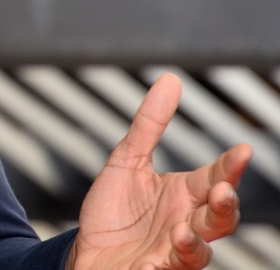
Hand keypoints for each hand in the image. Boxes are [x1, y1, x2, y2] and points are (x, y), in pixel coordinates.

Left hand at [67, 73, 251, 269]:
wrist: (87, 251)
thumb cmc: (113, 210)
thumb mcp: (126, 160)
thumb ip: (150, 124)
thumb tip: (171, 79)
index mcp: (183, 194)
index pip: (216, 177)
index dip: (231, 166)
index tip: (243, 150)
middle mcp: (186, 223)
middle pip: (219, 217)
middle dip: (226, 205)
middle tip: (223, 189)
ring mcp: (173, 250)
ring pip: (202, 250)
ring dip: (199, 240)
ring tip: (185, 228)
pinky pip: (173, 268)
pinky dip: (175, 259)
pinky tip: (169, 248)